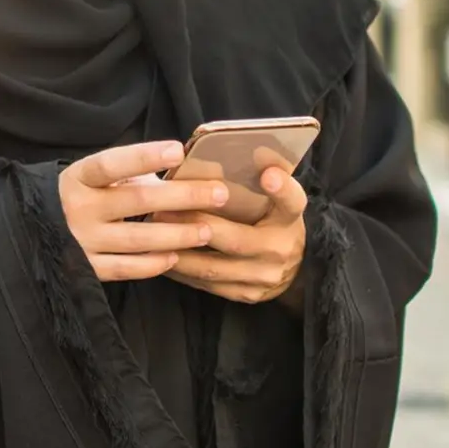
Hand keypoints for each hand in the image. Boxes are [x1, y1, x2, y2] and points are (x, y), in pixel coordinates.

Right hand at [59, 142, 230, 281]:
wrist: (38, 229)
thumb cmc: (86, 195)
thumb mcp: (100, 177)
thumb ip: (137, 173)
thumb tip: (195, 171)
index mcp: (80, 177)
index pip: (113, 163)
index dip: (145, 157)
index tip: (178, 150)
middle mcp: (78, 207)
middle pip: (137, 200)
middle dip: (183, 197)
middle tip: (219, 194)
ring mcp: (81, 240)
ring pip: (137, 238)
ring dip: (176, 234)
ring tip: (207, 230)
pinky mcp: (85, 268)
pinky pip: (125, 268)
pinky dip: (153, 263)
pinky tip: (176, 257)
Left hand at [158, 159, 307, 307]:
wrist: (294, 268)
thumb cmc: (271, 220)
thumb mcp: (273, 199)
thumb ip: (257, 181)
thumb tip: (225, 152)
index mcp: (290, 218)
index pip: (292, 201)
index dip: (281, 188)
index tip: (268, 172)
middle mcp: (281, 249)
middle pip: (237, 240)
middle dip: (198, 226)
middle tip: (164, 211)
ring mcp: (263, 277)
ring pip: (215, 268)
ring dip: (181, 252)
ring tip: (153, 234)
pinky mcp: (246, 295)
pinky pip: (208, 285)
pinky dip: (182, 270)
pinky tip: (161, 255)